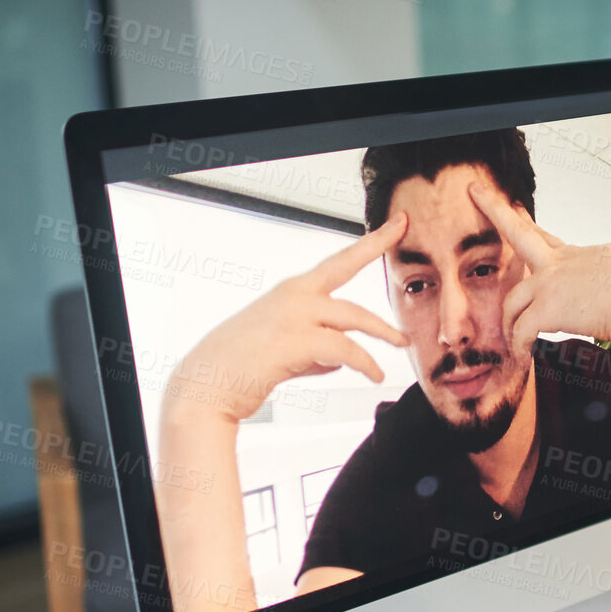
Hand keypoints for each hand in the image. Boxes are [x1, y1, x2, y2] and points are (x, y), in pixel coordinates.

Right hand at [165, 213, 409, 423]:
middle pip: (346, 271)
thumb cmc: (239, 368)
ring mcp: (294, 316)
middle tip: (404, 235)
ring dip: (382, 332)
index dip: (370, 242)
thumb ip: (314, 346)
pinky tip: (375, 374)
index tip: (395, 225)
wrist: (206, 386)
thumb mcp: (282, 348)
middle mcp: (293, 295)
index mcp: (291, 292)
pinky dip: (366, 363)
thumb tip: (341, 360)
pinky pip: (346, 350)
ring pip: (354, 317)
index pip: (337, 262)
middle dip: (377, 249)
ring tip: (400, 344)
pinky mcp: (295, 342)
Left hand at [467, 179, 610, 361]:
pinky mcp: (545, 309)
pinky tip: (523, 357)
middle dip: (494, 208)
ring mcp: (550, 284)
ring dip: (509, 325)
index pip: (547, 238)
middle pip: (518, 232)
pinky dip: (520, 347)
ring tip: (512, 344)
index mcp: (581, 257)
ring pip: (512, 302)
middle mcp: (560, 264)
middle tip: (475, 192)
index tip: (517, 207)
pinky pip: (521, 331)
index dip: (529, 222)